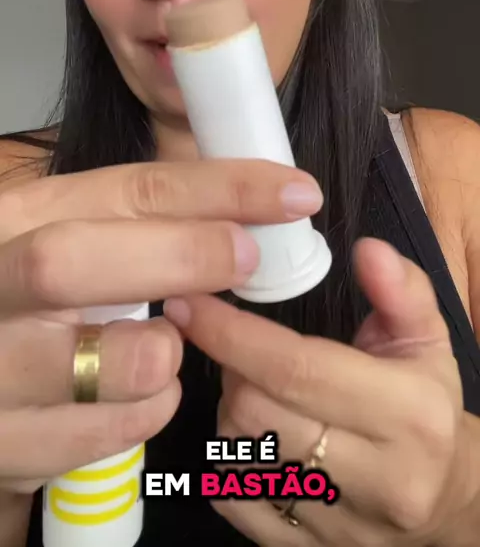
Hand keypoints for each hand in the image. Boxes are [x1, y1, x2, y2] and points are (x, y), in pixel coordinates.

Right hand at [0, 158, 321, 496]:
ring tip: (164, 346)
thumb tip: (247, 213)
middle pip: (67, 262)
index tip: (293, 193)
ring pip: (84, 362)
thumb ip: (144, 221)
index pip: (124, 190)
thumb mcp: (75, 236)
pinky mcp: (1, 442)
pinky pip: (93, 437)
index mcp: (17, 218)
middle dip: (177, 257)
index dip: (217, 189)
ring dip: (155, 353)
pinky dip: (143, 414)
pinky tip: (145, 395)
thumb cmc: (40, 297)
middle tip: (246, 260)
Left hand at [164, 239, 469, 546]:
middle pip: (255, 413)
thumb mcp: (425, 337)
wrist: (446, 496)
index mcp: (408, 415)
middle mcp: (378, 478)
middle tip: (241, 350)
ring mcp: (341, 527)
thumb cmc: (425, 402)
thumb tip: (366, 249)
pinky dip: (228, 460)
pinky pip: (234, 501)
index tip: (189, 304)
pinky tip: (252, 437)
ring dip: (229, 411)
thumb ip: (400, 289)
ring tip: (255, 390)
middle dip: (230, 369)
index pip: (297, 369)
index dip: (232, 333)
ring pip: (238, 456)